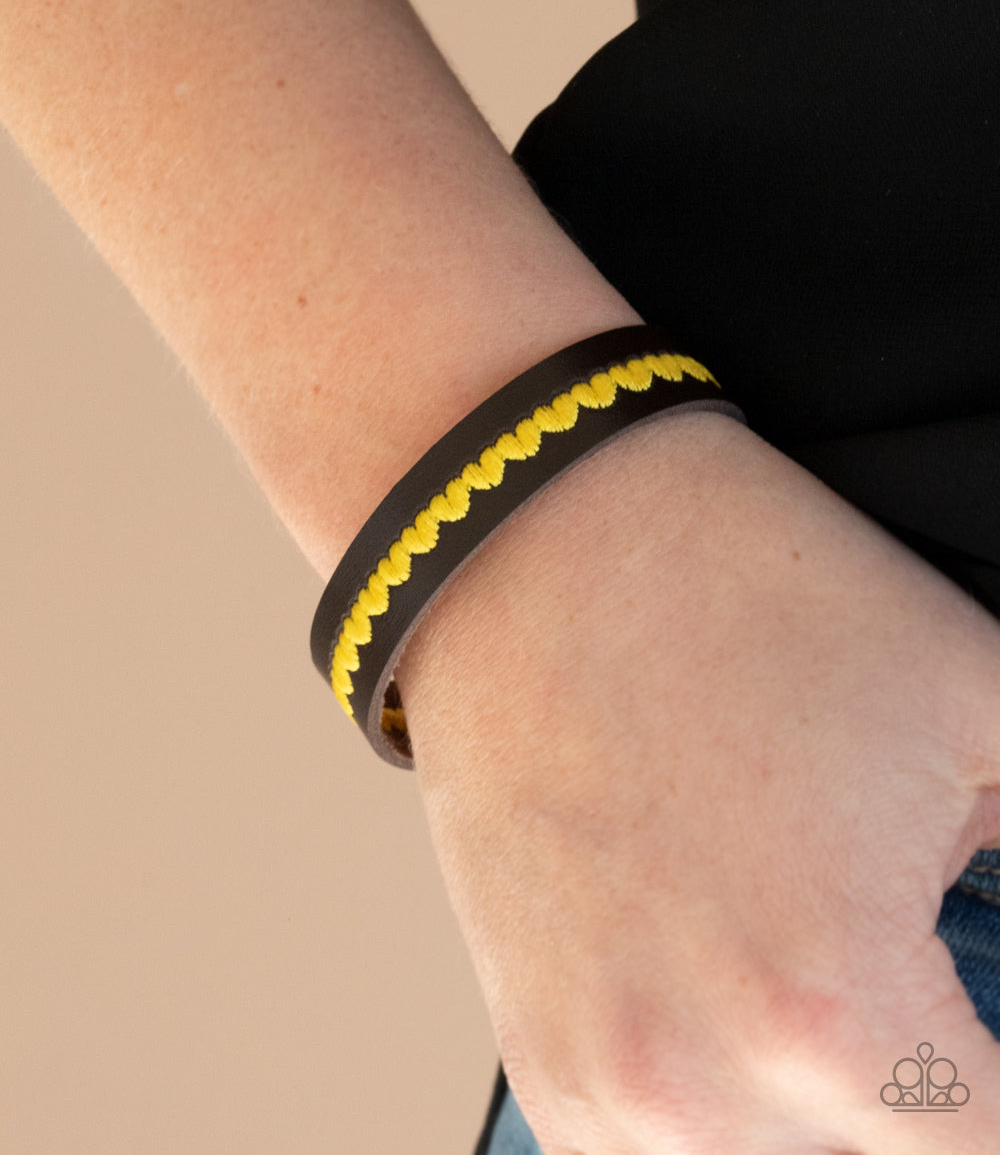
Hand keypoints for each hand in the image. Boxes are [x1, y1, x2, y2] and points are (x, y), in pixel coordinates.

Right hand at [397, 411, 999, 1153]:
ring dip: (829, 1110)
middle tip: (925, 984)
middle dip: (932, 1085)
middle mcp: (699, 1088)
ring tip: (822, 974)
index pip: (990, 1146)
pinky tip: (739, 1004)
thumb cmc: (725, 597)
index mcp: (832, 1015)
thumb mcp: (978, 699)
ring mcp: (600, 1082)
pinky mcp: (539, 1051)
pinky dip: (725, 1110)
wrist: (532, 542)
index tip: (990, 1022)